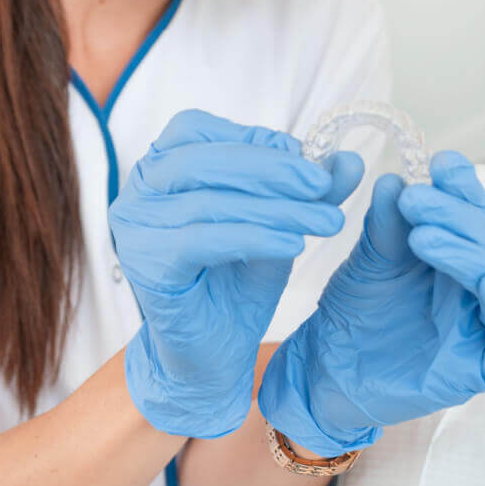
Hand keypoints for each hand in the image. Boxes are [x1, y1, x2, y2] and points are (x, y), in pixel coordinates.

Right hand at [110, 110, 363, 438]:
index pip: (197, 129)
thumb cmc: (236, 281)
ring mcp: (135, 229)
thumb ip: (308, 191)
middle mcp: (137, 192)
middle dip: (272, 170)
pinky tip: (293, 244)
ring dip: (277, 208)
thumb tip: (350, 161)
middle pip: (204, 160)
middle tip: (323, 186)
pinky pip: (203, 240)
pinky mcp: (146, 265)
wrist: (211, 356)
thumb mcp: (279, 223)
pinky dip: (254, 237)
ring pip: (210, 201)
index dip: (255, 140)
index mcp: (159, 167)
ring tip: (326, 220)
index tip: (308, 162)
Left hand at [258, 151, 484, 457]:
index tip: (441, 162)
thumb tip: (394, 180)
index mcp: (460, 257)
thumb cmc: (354, 315)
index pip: (476, 215)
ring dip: (470, 252)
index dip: (465, 188)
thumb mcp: (369, 261)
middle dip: (456, 216)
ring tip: (423, 236)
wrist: (327, 374)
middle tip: (413, 199)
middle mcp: (480, 289)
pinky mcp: (484, 369)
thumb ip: (387, 225)